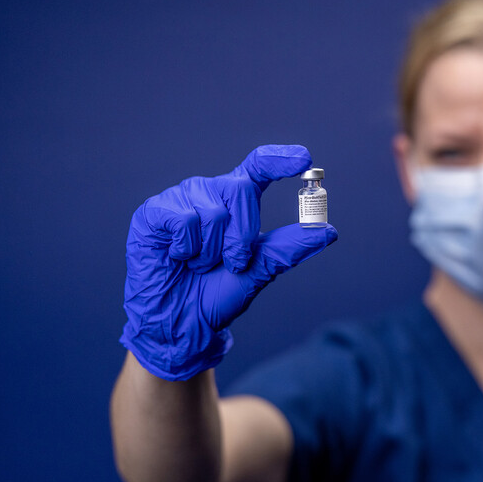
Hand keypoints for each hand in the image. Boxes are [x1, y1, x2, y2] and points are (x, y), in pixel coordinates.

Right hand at [119, 145, 337, 380]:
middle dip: (242, 235)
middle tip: (232, 263)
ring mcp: (180, 200)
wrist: (183, 323)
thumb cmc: (218, 294)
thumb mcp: (261, 270)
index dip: (279, 159)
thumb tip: (328, 231)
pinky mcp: (153, 213)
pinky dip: (189, 249)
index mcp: (236, 201)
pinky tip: (179, 258)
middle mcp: (209, 193)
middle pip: (240, 189)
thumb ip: (290, 247)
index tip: (304, 159)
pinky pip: (184, 219)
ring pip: (213, 210)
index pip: (258, 166)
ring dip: (212, 251)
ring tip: (199, 264)